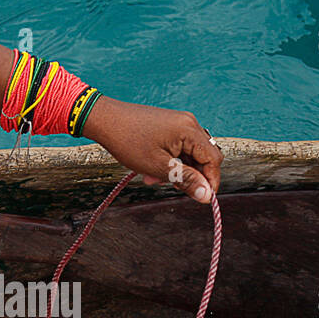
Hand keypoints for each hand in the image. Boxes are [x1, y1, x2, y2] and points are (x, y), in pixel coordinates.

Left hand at [82, 97, 222, 202]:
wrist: (104, 119)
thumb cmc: (128, 142)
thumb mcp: (158, 167)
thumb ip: (186, 180)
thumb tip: (207, 196)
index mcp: (189, 130)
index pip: (213, 159)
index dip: (211, 180)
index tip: (203, 198)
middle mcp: (189, 123)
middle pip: (204, 156)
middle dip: (193, 175)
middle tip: (174, 188)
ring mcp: (179, 122)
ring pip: (190, 153)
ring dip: (179, 170)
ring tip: (154, 179)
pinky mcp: (170, 125)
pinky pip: (179, 146)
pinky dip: (171, 161)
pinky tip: (153, 171)